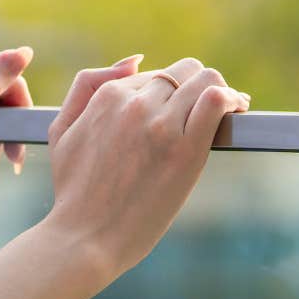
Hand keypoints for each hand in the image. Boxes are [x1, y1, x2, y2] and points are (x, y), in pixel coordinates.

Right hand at [40, 55, 249, 281]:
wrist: (84, 236)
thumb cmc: (73, 190)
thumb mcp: (62, 129)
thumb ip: (87, 85)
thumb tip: (134, 62)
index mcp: (108, 96)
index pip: (155, 74)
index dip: (174, 89)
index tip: (187, 106)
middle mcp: (136, 104)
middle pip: (184, 71)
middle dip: (197, 87)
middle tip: (211, 108)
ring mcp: (161, 125)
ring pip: (207, 79)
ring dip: (221, 89)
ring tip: (231, 108)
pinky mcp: (185, 149)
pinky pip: (215, 101)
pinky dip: (230, 100)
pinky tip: (236, 112)